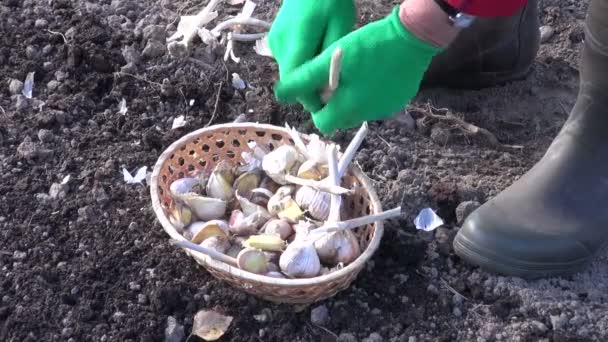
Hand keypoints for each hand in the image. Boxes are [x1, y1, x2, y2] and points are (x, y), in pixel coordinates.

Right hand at [268, 0, 355, 111]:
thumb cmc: (330, 0)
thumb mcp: (341, 26)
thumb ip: (333, 58)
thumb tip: (328, 87)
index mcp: (296, 41)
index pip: (295, 82)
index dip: (309, 98)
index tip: (328, 102)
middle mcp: (279, 46)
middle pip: (292, 81)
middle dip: (310, 90)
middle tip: (333, 87)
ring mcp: (274, 44)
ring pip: (290, 74)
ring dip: (306, 78)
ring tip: (327, 69)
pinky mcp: (274, 41)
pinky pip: (288, 63)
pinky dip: (301, 67)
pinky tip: (316, 57)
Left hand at [274, 7, 442, 133]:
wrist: (411, 38)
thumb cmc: (367, 46)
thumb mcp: (330, 59)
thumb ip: (304, 79)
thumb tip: (280, 94)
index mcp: (348, 108)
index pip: (322, 123)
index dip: (317, 107)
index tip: (319, 89)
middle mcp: (367, 115)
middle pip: (341, 119)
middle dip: (334, 104)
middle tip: (337, 79)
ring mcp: (385, 110)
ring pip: (359, 111)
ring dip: (353, 99)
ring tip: (356, 73)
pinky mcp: (398, 102)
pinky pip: (377, 104)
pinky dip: (371, 94)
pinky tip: (374, 74)